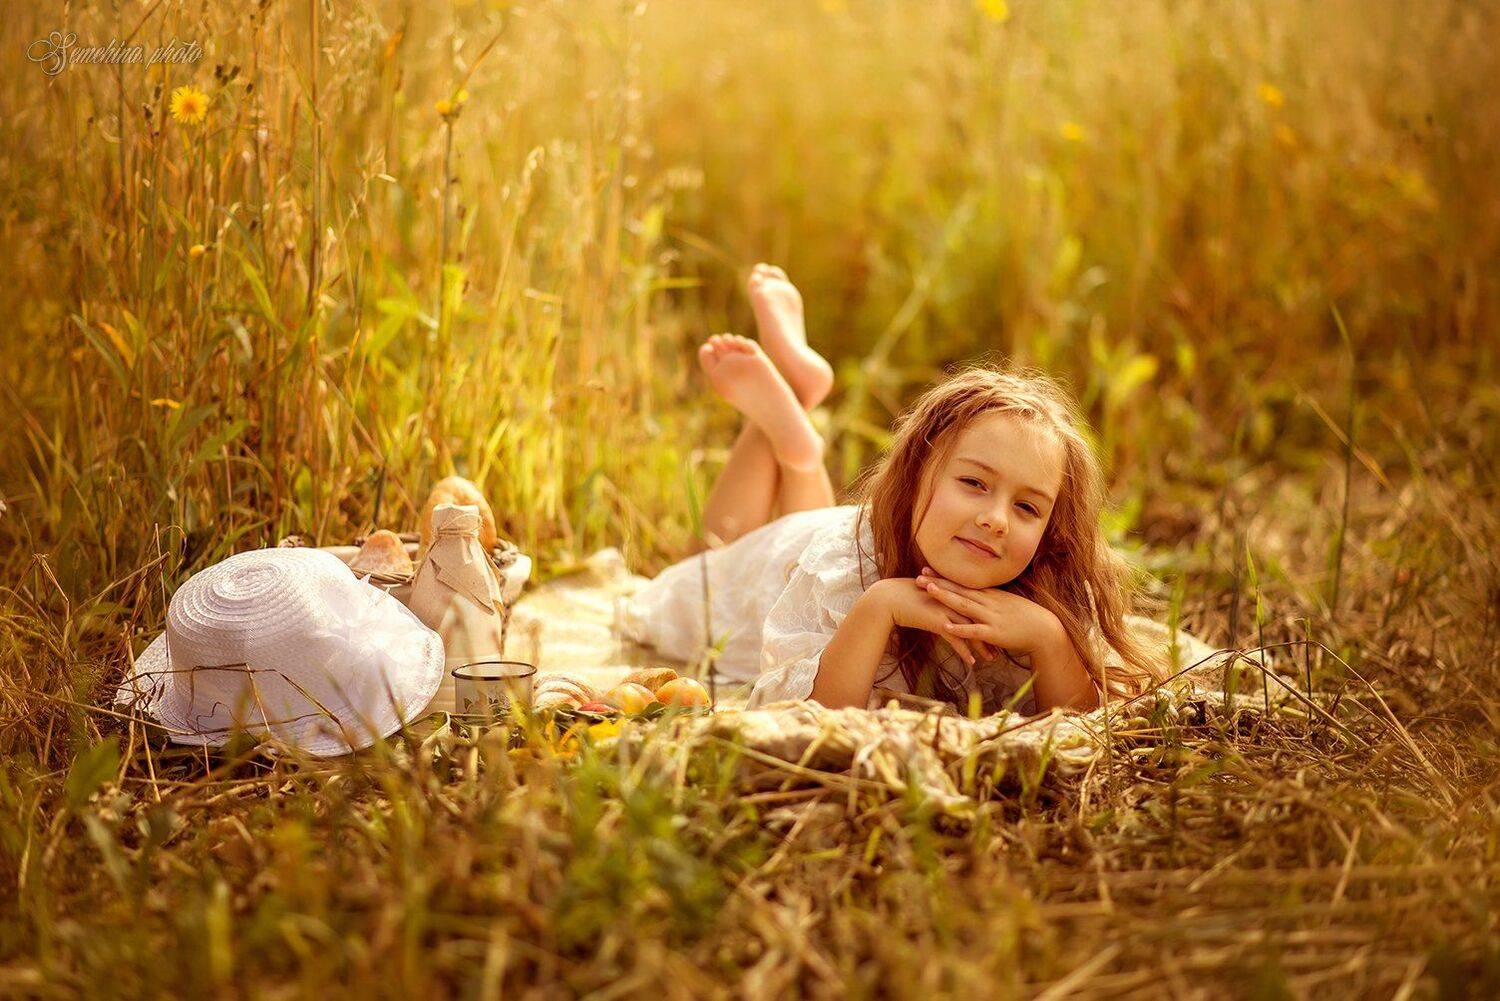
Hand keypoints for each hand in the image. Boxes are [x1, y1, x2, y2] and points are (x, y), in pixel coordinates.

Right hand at [863, 577, 998, 668]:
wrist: (888, 599)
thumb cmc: (905, 597)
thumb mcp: (928, 597)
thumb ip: (940, 601)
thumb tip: (947, 607)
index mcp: (953, 592)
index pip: (977, 606)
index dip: (989, 618)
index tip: (999, 627)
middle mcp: (953, 601)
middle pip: (979, 619)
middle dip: (992, 633)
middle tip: (1004, 644)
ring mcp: (946, 611)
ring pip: (971, 631)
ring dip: (983, 646)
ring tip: (993, 658)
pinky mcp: (938, 622)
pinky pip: (956, 640)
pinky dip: (965, 651)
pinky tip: (972, 662)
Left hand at [913, 567, 1061, 659]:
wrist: (1045, 630)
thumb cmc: (1026, 618)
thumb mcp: (1007, 604)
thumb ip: (991, 601)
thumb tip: (976, 598)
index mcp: (991, 595)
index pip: (963, 583)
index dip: (944, 577)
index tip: (928, 569)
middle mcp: (989, 602)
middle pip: (960, 590)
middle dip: (939, 583)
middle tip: (919, 576)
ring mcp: (991, 617)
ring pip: (964, 605)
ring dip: (946, 597)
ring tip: (928, 591)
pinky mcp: (995, 633)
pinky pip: (975, 630)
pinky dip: (960, 628)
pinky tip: (946, 626)